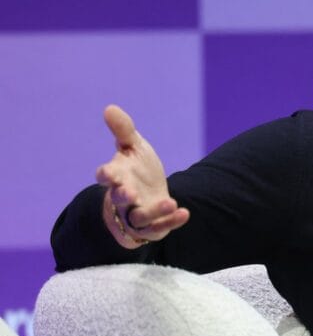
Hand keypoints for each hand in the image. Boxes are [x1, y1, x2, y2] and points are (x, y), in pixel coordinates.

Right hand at [95, 105, 189, 247]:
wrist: (147, 194)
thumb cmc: (136, 169)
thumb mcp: (132, 147)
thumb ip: (123, 130)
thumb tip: (109, 107)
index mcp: (117, 176)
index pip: (107, 177)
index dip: (105, 175)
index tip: (105, 172)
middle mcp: (124, 197)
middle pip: (120, 199)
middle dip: (123, 196)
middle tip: (129, 193)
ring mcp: (137, 214)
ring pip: (140, 217)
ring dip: (154, 211)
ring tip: (170, 202)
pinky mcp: (152, 226)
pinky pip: (159, 228)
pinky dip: (171, 221)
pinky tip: (184, 213)